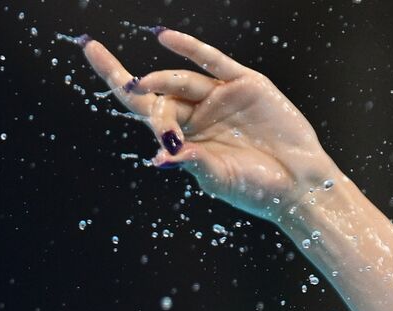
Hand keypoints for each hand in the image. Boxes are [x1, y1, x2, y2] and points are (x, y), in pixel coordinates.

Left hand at [81, 29, 336, 221]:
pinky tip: (165, 38)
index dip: (116, 79)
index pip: (144, 107)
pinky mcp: (246, 85)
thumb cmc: (259, 190)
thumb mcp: (219, 178)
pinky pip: (213, 62)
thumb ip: (192, 162)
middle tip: (142, 101)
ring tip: (146, 85)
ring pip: (182, 80)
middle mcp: (199, 114)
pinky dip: (191, 49)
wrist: (302, 185)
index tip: (90, 50)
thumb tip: (160, 157)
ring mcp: (221, 97)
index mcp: (186, 138)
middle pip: (158, 93)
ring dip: (162, 81)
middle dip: (142, 92)